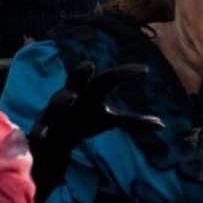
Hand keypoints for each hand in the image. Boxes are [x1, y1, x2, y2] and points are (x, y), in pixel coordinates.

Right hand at [28, 61, 163, 201]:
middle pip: (76, 80)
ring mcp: (55, 112)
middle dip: (81, 73)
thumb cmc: (85, 121)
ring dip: (63, 100)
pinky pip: (40, 130)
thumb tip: (161, 125)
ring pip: (57, 102)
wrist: (56, 138)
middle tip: (90, 65)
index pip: (109, 79)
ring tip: (71, 98)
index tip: (144, 70)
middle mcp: (72, 96)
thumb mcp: (108, 120)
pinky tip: (42, 137)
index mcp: (90, 92)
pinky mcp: (42, 129)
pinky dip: (41, 133)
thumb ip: (132, 121)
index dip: (124, 74)